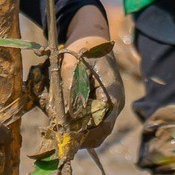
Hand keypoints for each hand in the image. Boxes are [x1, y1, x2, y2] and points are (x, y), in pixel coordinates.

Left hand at [59, 8, 122, 150]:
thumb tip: (64, 119)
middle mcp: (114, 104)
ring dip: (78, 132)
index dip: (85, 136)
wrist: (92, 37)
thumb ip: (69, 92)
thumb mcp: (72, 68)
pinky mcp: (102, 104)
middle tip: (59, 137)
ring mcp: (110, 105)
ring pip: (96, 130)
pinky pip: (92, 121)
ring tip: (60, 128)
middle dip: (80, 137)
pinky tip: (64, 118)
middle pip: (100, 133)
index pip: (103, 127)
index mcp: (112, 95)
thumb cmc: (82, 50)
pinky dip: (79, 124)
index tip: (66, 137)